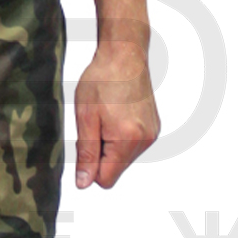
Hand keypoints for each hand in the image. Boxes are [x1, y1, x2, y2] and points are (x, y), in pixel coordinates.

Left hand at [74, 39, 159, 189]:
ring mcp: (152, 134)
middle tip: (94, 124)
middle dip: (100, 153)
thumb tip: (84, 183)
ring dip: (110, 144)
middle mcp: (145, 140)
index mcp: (127, 139)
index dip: (90, 166)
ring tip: (106, 116)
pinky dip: (120, 136)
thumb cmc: (102, 80)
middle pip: (115, 169)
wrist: (125, 54)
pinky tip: (116, 114)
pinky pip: (132, 145)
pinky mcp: (153, 128)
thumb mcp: (85, 118)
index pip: (106, 179)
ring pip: (123, 158)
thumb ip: (86, 154)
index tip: (85, 142)